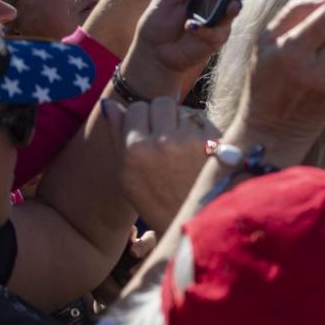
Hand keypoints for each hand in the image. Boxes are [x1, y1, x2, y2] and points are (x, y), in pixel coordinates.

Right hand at [101, 97, 219, 232]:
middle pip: (161, 102)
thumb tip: (110, 103)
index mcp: (135, 150)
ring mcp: (190, 140)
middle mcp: (161, 142)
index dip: (142, 118)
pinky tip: (198, 151)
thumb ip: (117, 137)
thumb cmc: (157, 201)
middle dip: (163, 115)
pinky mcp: (214, 141)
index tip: (147, 132)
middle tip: (167, 136)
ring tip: (183, 147)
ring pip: (184, 109)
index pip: (135, 108)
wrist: (196, 222)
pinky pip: (203, 120)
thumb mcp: (128, 176)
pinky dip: (200, 130)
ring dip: (183, 121)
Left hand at [117, 0, 246, 96]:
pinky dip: (206, 30)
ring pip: (232, 13)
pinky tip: (191, 27)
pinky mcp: (215, 40)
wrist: (153, 52)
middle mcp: (214, 6)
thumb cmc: (158, 23)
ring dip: (233, 8)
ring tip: (231, 5)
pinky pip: (217, 33)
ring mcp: (217, 24)